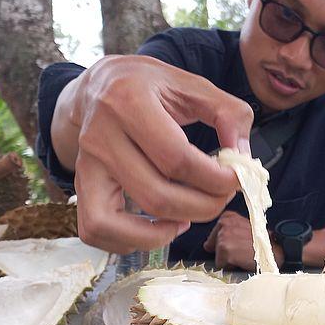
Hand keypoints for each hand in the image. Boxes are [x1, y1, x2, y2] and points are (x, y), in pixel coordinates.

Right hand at [54, 55, 253, 253]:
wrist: (98, 84)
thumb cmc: (150, 86)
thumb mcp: (193, 85)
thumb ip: (229, 113)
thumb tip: (242, 159)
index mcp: (129, 102)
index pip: (176, 159)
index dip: (215, 179)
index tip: (237, 178)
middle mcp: (100, 136)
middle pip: (155, 196)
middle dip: (202, 207)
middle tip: (223, 196)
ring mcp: (86, 164)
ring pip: (117, 222)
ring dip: (164, 232)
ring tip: (192, 215)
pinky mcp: (82, 185)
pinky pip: (96, 230)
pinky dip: (132, 240)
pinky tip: (165, 224)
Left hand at [203, 211, 281, 270]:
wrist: (275, 251)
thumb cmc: (263, 243)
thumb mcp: (244, 230)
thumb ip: (227, 233)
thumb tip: (208, 245)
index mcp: (228, 217)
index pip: (213, 236)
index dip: (225, 244)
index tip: (237, 245)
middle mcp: (224, 223)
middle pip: (213, 246)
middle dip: (224, 252)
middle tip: (241, 251)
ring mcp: (223, 236)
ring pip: (217, 257)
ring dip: (229, 260)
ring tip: (243, 255)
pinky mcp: (225, 250)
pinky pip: (221, 265)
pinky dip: (231, 267)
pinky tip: (243, 261)